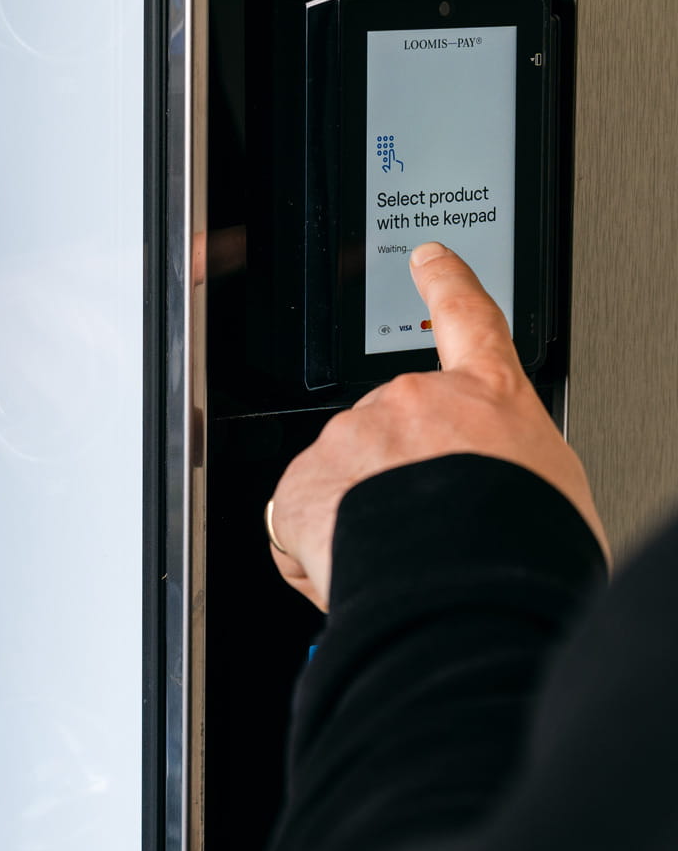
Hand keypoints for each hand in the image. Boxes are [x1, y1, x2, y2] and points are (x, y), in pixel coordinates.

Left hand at [267, 242, 608, 610]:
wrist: (469, 591)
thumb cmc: (526, 546)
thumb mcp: (551, 488)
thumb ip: (507, 463)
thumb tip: (495, 484)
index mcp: (488, 396)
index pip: (468, 319)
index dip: (447, 285)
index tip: (429, 259)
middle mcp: (413, 400)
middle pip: (392, 433)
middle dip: (397, 483)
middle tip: (431, 535)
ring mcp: (353, 435)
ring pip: (344, 484)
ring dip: (359, 523)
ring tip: (403, 562)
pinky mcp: (302, 480)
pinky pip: (299, 524)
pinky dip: (316, 555)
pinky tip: (355, 573)